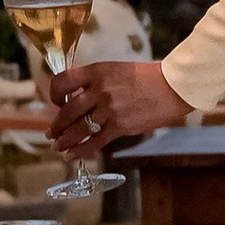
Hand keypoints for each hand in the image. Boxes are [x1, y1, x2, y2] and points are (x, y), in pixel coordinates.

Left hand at [46, 58, 191, 154]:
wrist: (173, 87)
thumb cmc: (147, 77)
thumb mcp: (116, 69)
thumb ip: (96, 82)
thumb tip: (77, 98)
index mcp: (97, 71)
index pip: (63, 81)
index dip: (54, 93)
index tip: (56, 102)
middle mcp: (100, 90)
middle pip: (67, 111)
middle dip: (56, 125)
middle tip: (51, 133)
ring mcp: (110, 109)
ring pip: (78, 129)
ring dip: (65, 140)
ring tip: (58, 146)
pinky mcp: (121, 126)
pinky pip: (95, 141)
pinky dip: (81, 150)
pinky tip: (72, 155)